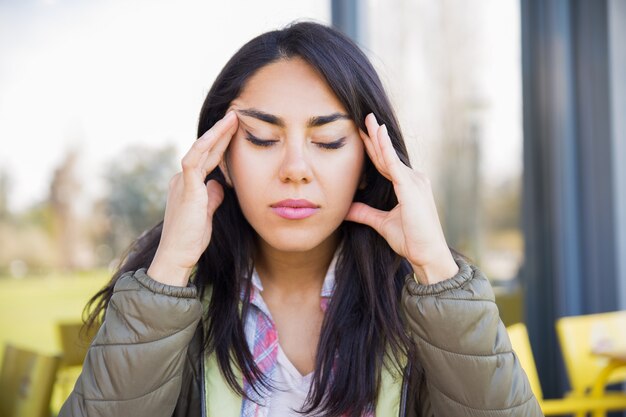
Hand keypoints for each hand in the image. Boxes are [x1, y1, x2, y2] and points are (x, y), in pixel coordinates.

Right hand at [148, 111, 238, 285]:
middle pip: (206, 150)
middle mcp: (183, 179)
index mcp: (188, 184)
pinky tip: (218, 133)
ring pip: (201, 150)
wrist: (177, 256)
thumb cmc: (191, 239)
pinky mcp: (186, 188)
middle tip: (237, 116)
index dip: (222, 144)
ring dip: (217, 133)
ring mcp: (183, 182)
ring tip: (233, 118)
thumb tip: (221, 185)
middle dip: (222, 133)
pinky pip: (194, 160)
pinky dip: (206, 145)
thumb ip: (213, 197)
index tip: (236, 131)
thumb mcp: (208, 215)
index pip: (208, 159)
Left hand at [345, 113, 458, 284]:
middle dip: (375, 136)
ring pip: (390, 156)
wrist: (428, 254)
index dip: (374, 148)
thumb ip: (365, 213)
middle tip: (364, 117)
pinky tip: (378, 135)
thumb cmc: (411, 241)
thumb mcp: (382, 224)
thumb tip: (347, 208)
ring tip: (368, 120)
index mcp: (408, 186)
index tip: (362, 133)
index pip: (386, 163)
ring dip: (378, 137)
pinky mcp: (411, 188)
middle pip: (387, 156)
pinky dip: (385, 149)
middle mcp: (414, 180)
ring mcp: (414, 182)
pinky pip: (394, 165)